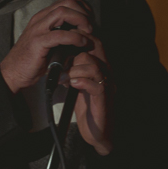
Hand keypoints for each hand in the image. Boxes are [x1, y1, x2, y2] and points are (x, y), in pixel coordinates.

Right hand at [0, 0, 93, 93]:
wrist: (14, 72)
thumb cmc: (33, 59)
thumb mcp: (49, 41)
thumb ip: (61, 33)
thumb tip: (82, 31)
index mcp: (44, 17)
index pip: (68, 0)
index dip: (83, 7)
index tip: (91, 20)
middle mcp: (40, 19)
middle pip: (67, 2)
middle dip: (84, 12)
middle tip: (91, 26)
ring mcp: (38, 29)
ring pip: (63, 12)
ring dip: (80, 20)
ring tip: (88, 32)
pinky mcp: (38, 42)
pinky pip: (60, 34)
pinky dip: (75, 37)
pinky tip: (82, 43)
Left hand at [65, 33, 111, 154]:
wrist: (97, 130)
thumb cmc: (87, 106)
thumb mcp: (77, 83)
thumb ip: (73, 70)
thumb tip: (60, 57)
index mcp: (100, 68)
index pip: (94, 44)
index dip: (81, 38)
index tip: (66, 38)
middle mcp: (105, 73)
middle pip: (95, 50)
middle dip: (76, 51)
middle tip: (62, 59)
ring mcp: (106, 85)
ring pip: (93, 66)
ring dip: (75, 69)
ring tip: (65, 77)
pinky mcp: (104, 98)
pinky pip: (96, 85)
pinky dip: (82, 82)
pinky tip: (73, 85)